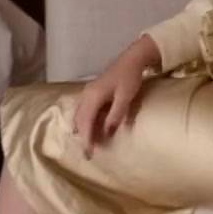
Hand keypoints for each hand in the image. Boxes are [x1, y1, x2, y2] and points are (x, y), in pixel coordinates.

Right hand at [70, 36, 160, 153]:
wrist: (133, 59)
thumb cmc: (130, 77)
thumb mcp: (125, 98)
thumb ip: (115, 115)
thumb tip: (107, 133)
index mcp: (93, 96)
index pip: (86, 122)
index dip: (87, 139)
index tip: (89, 153)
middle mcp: (86, 94)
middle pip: (80, 120)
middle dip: (83, 137)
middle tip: (87, 154)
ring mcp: (88, 92)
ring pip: (79, 115)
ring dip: (82, 129)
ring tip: (87, 143)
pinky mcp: (92, 91)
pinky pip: (83, 110)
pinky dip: (84, 121)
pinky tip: (88, 127)